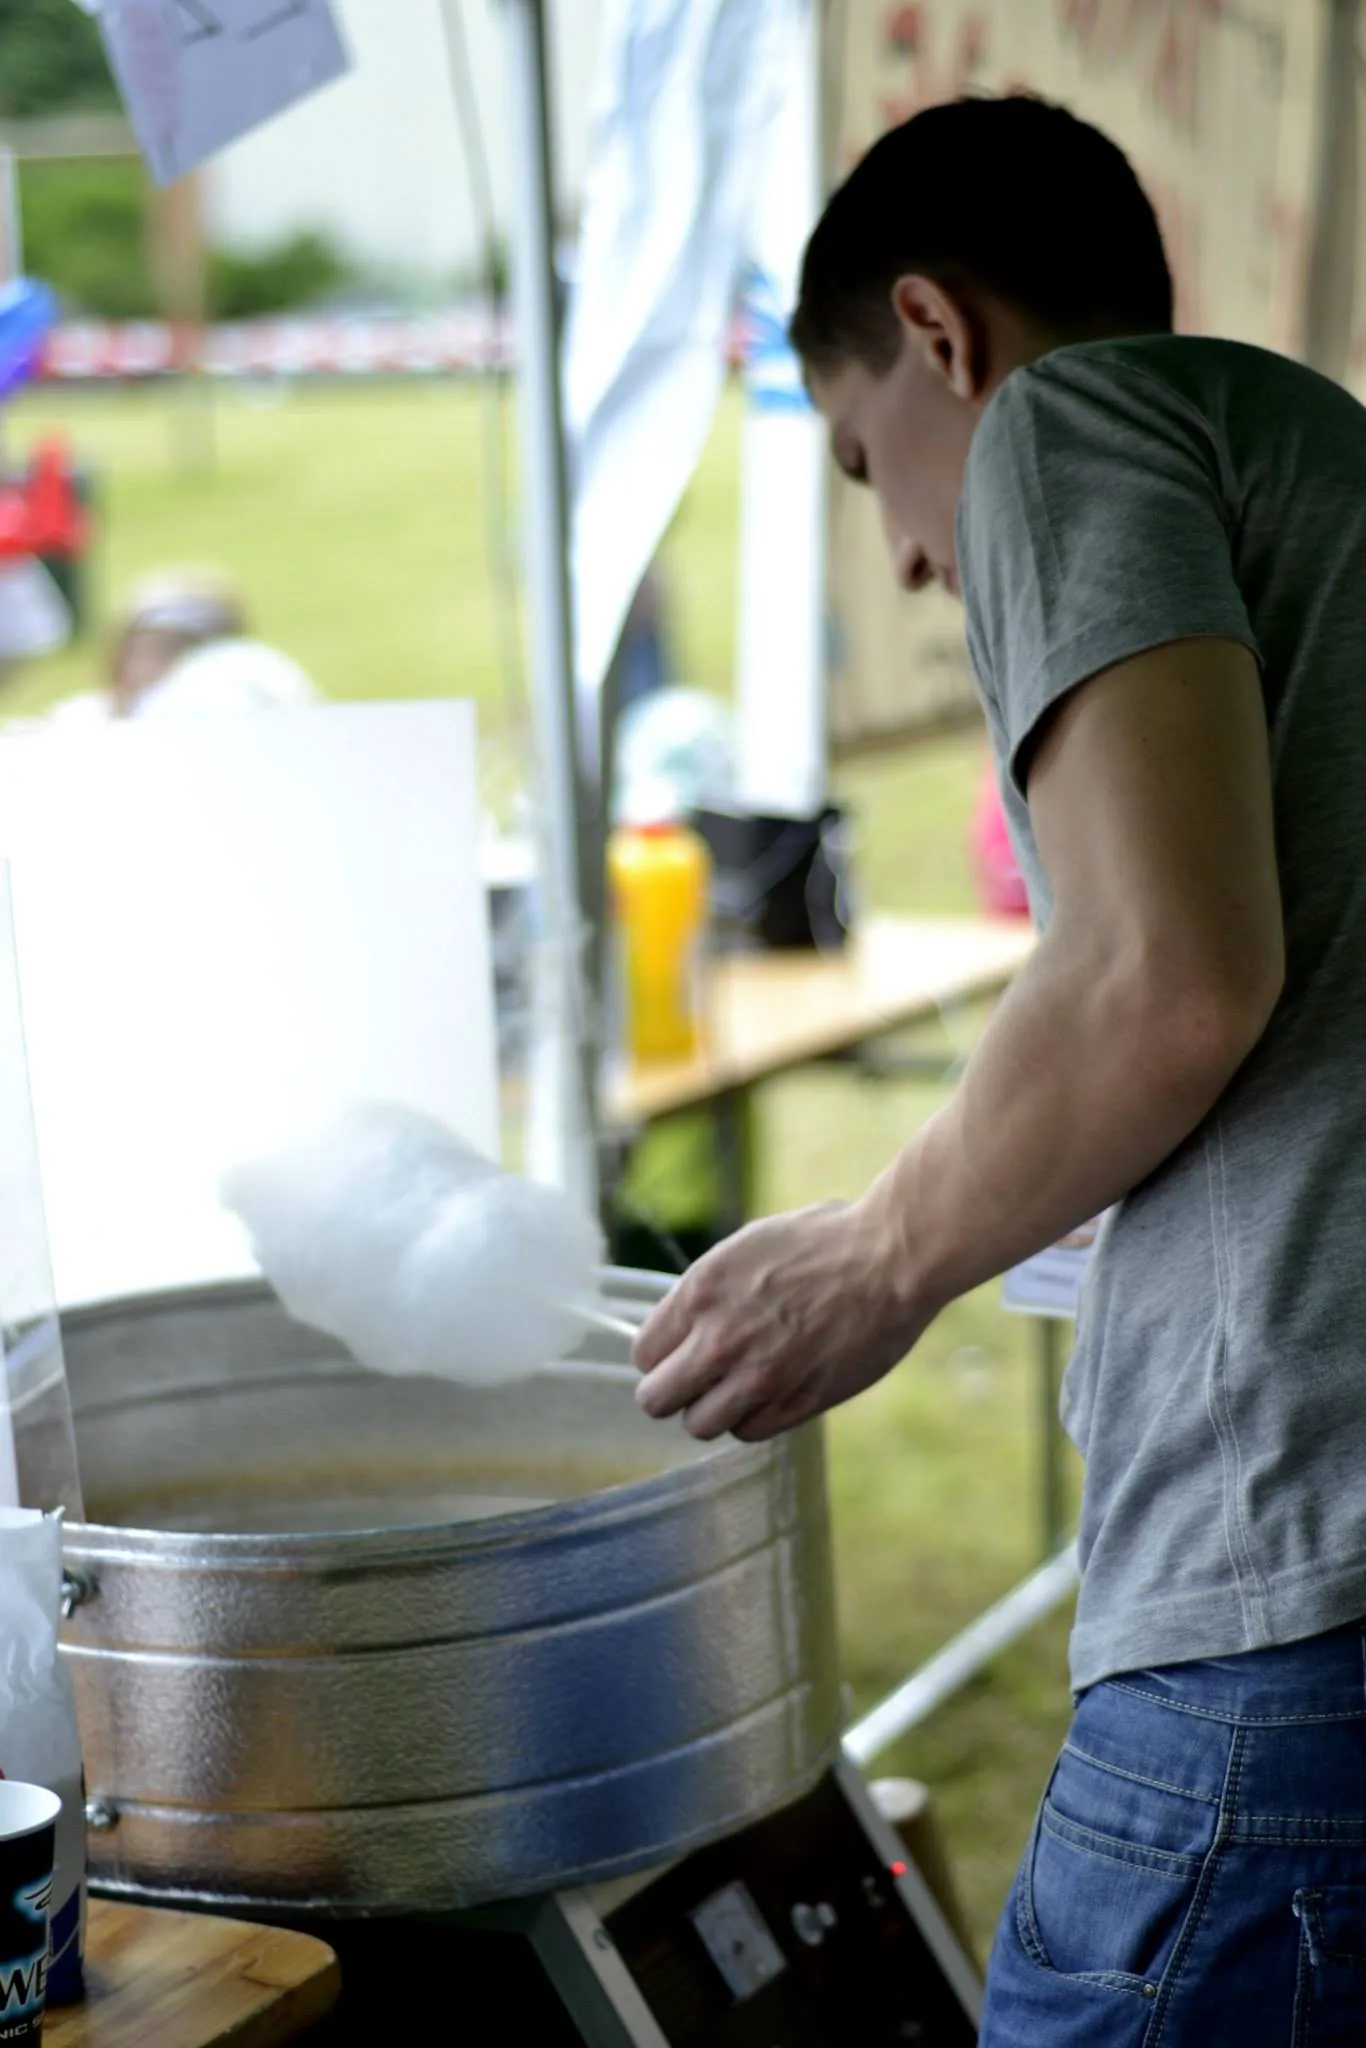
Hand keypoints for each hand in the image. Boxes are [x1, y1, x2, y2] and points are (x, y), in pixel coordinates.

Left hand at [632, 1199, 926, 1441]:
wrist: (890, 1259)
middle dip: (674, 1391)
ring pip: (699, 1425)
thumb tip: (686, 1322)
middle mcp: (719, 1338)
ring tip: (740, 1388)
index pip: (643, 1353)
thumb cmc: (826, 1241)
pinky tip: (774, 1393)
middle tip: (700, 1381)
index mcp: (701, 1291)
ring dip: (714, 1410)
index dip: (662, 1356)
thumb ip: (709, 1290)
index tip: (682, 1353)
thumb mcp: (748, 1246)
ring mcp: (757, 1376)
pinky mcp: (795, 1402)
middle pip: (656, 1399)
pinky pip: (748, 1432)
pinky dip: (754, 1419)